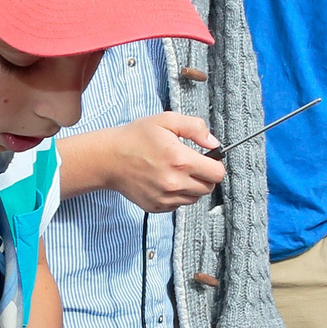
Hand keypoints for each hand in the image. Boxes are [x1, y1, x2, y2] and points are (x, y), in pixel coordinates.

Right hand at [109, 113, 224, 210]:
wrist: (109, 158)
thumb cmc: (136, 137)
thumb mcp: (166, 120)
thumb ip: (195, 128)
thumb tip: (213, 143)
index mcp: (180, 161)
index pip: (217, 173)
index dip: (216, 164)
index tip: (208, 159)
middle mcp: (174, 183)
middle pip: (208, 188)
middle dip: (205, 176)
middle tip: (191, 164)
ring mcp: (165, 198)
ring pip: (194, 198)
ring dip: (192, 187)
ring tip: (177, 172)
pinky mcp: (156, 207)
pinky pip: (178, 205)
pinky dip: (177, 195)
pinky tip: (165, 181)